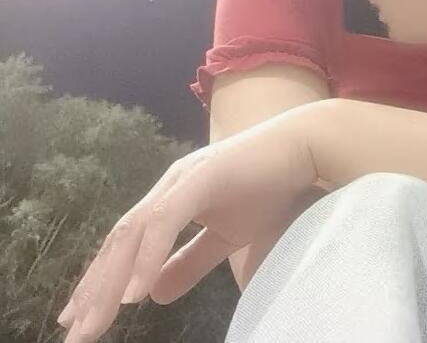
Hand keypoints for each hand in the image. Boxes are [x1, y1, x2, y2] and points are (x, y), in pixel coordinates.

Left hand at [55, 103, 320, 342]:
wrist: (304, 148)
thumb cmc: (271, 186)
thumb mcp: (227, 235)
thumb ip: (190, 262)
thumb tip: (153, 295)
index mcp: (172, 198)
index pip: (127, 244)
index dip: (102, 280)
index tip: (81, 320)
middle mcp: (169, 187)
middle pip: (121, 241)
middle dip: (96, 288)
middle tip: (75, 334)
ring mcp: (183, 179)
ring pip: (135, 233)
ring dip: (112, 279)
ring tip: (95, 322)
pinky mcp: (202, 177)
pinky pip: (167, 221)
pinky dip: (148, 256)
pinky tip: (135, 291)